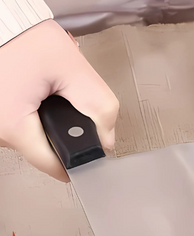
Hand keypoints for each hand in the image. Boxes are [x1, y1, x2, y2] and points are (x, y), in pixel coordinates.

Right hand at [0, 20, 118, 181]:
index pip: (57, 166)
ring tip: (48, 93)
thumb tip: (106, 138)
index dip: (80, 159)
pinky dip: (34, 113)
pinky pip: (23, 126)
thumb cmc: (25, 38)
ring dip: (48, 121)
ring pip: (35, 139)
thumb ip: (99, 106)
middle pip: (46, 151)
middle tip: (65, 103)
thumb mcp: (73, 68)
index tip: (90, 149)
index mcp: (14, 127)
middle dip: (64, 132)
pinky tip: (37, 93)